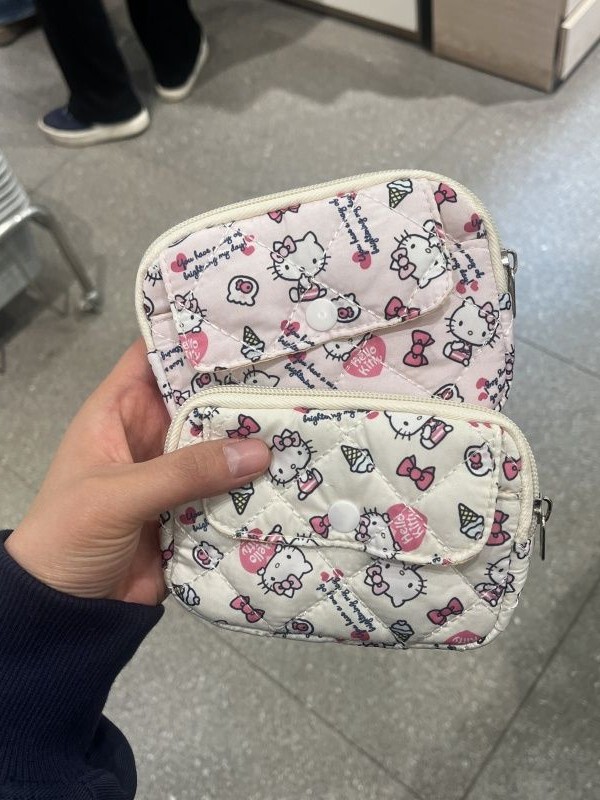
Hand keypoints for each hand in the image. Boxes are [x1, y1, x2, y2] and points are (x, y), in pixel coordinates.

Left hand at [5, 339, 269, 604]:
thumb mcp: (117, 495)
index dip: (193, 338)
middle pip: (199, 400)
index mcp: (117, 413)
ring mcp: (173, 474)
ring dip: (254, 439)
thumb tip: (257, 451)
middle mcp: (150, 436)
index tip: (242, 326)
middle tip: (294, 372)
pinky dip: (255, 483)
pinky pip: (229, 488)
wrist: (67, 613)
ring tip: (304, 416)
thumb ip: (183, 471)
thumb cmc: (67, 537)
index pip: (154, 358)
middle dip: (240, 389)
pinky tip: (294, 469)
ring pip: (220, 445)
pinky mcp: (193, 509)